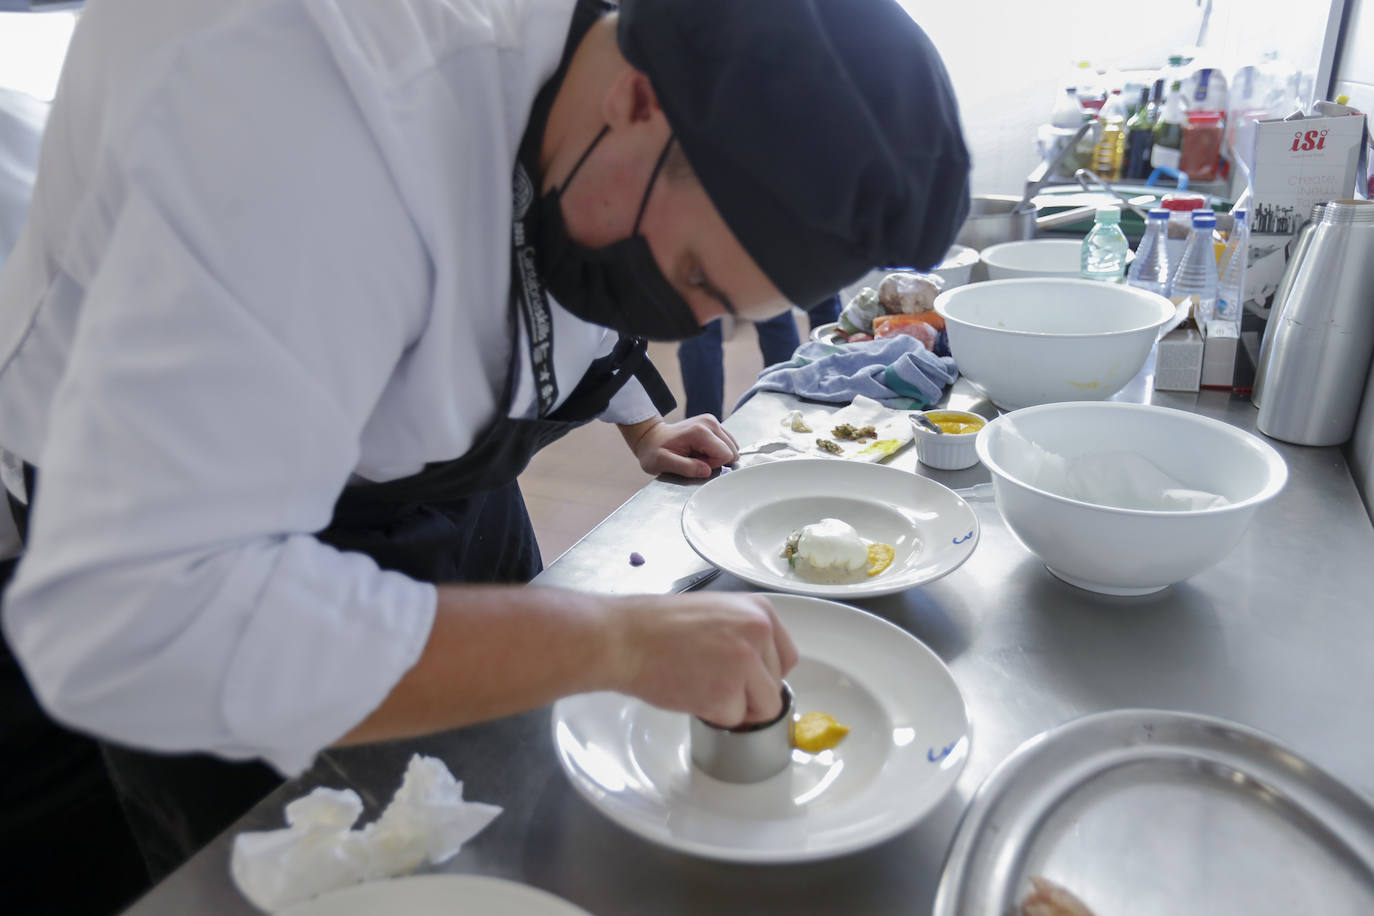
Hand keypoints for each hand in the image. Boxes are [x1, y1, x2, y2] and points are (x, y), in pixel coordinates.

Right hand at [609, 593, 798, 725]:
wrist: (625, 637)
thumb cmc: (659, 626)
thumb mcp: (716, 613)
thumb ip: (745, 636)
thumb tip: (761, 672)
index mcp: (760, 611)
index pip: (786, 658)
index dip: (764, 675)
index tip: (744, 678)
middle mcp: (759, 632)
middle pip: (776, 686)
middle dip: (749, 693)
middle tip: (711, 680)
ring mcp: (745, 663)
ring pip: (764, 708)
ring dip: (735, 707)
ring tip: (701, 686)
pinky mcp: (726, 692)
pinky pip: (734, 720)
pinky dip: (712, 715)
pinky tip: (690, 692)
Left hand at [620, 416, 738, 477]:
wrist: (651, 437)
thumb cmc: (655, 451)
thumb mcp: (663, 462)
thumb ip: (686, 468)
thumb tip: (706, 471)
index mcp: (700, 431)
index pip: (725, 455)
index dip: (711, 465)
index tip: (695, 462)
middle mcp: (710, 423)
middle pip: (731, 451)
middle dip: (714, 461)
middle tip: (694, 458)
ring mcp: (712, 422)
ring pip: (730, 448)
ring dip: (714, 456)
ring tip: (695, 454)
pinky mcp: (713, 424)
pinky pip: (726, 444)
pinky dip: (714, 451)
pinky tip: (699, 450)